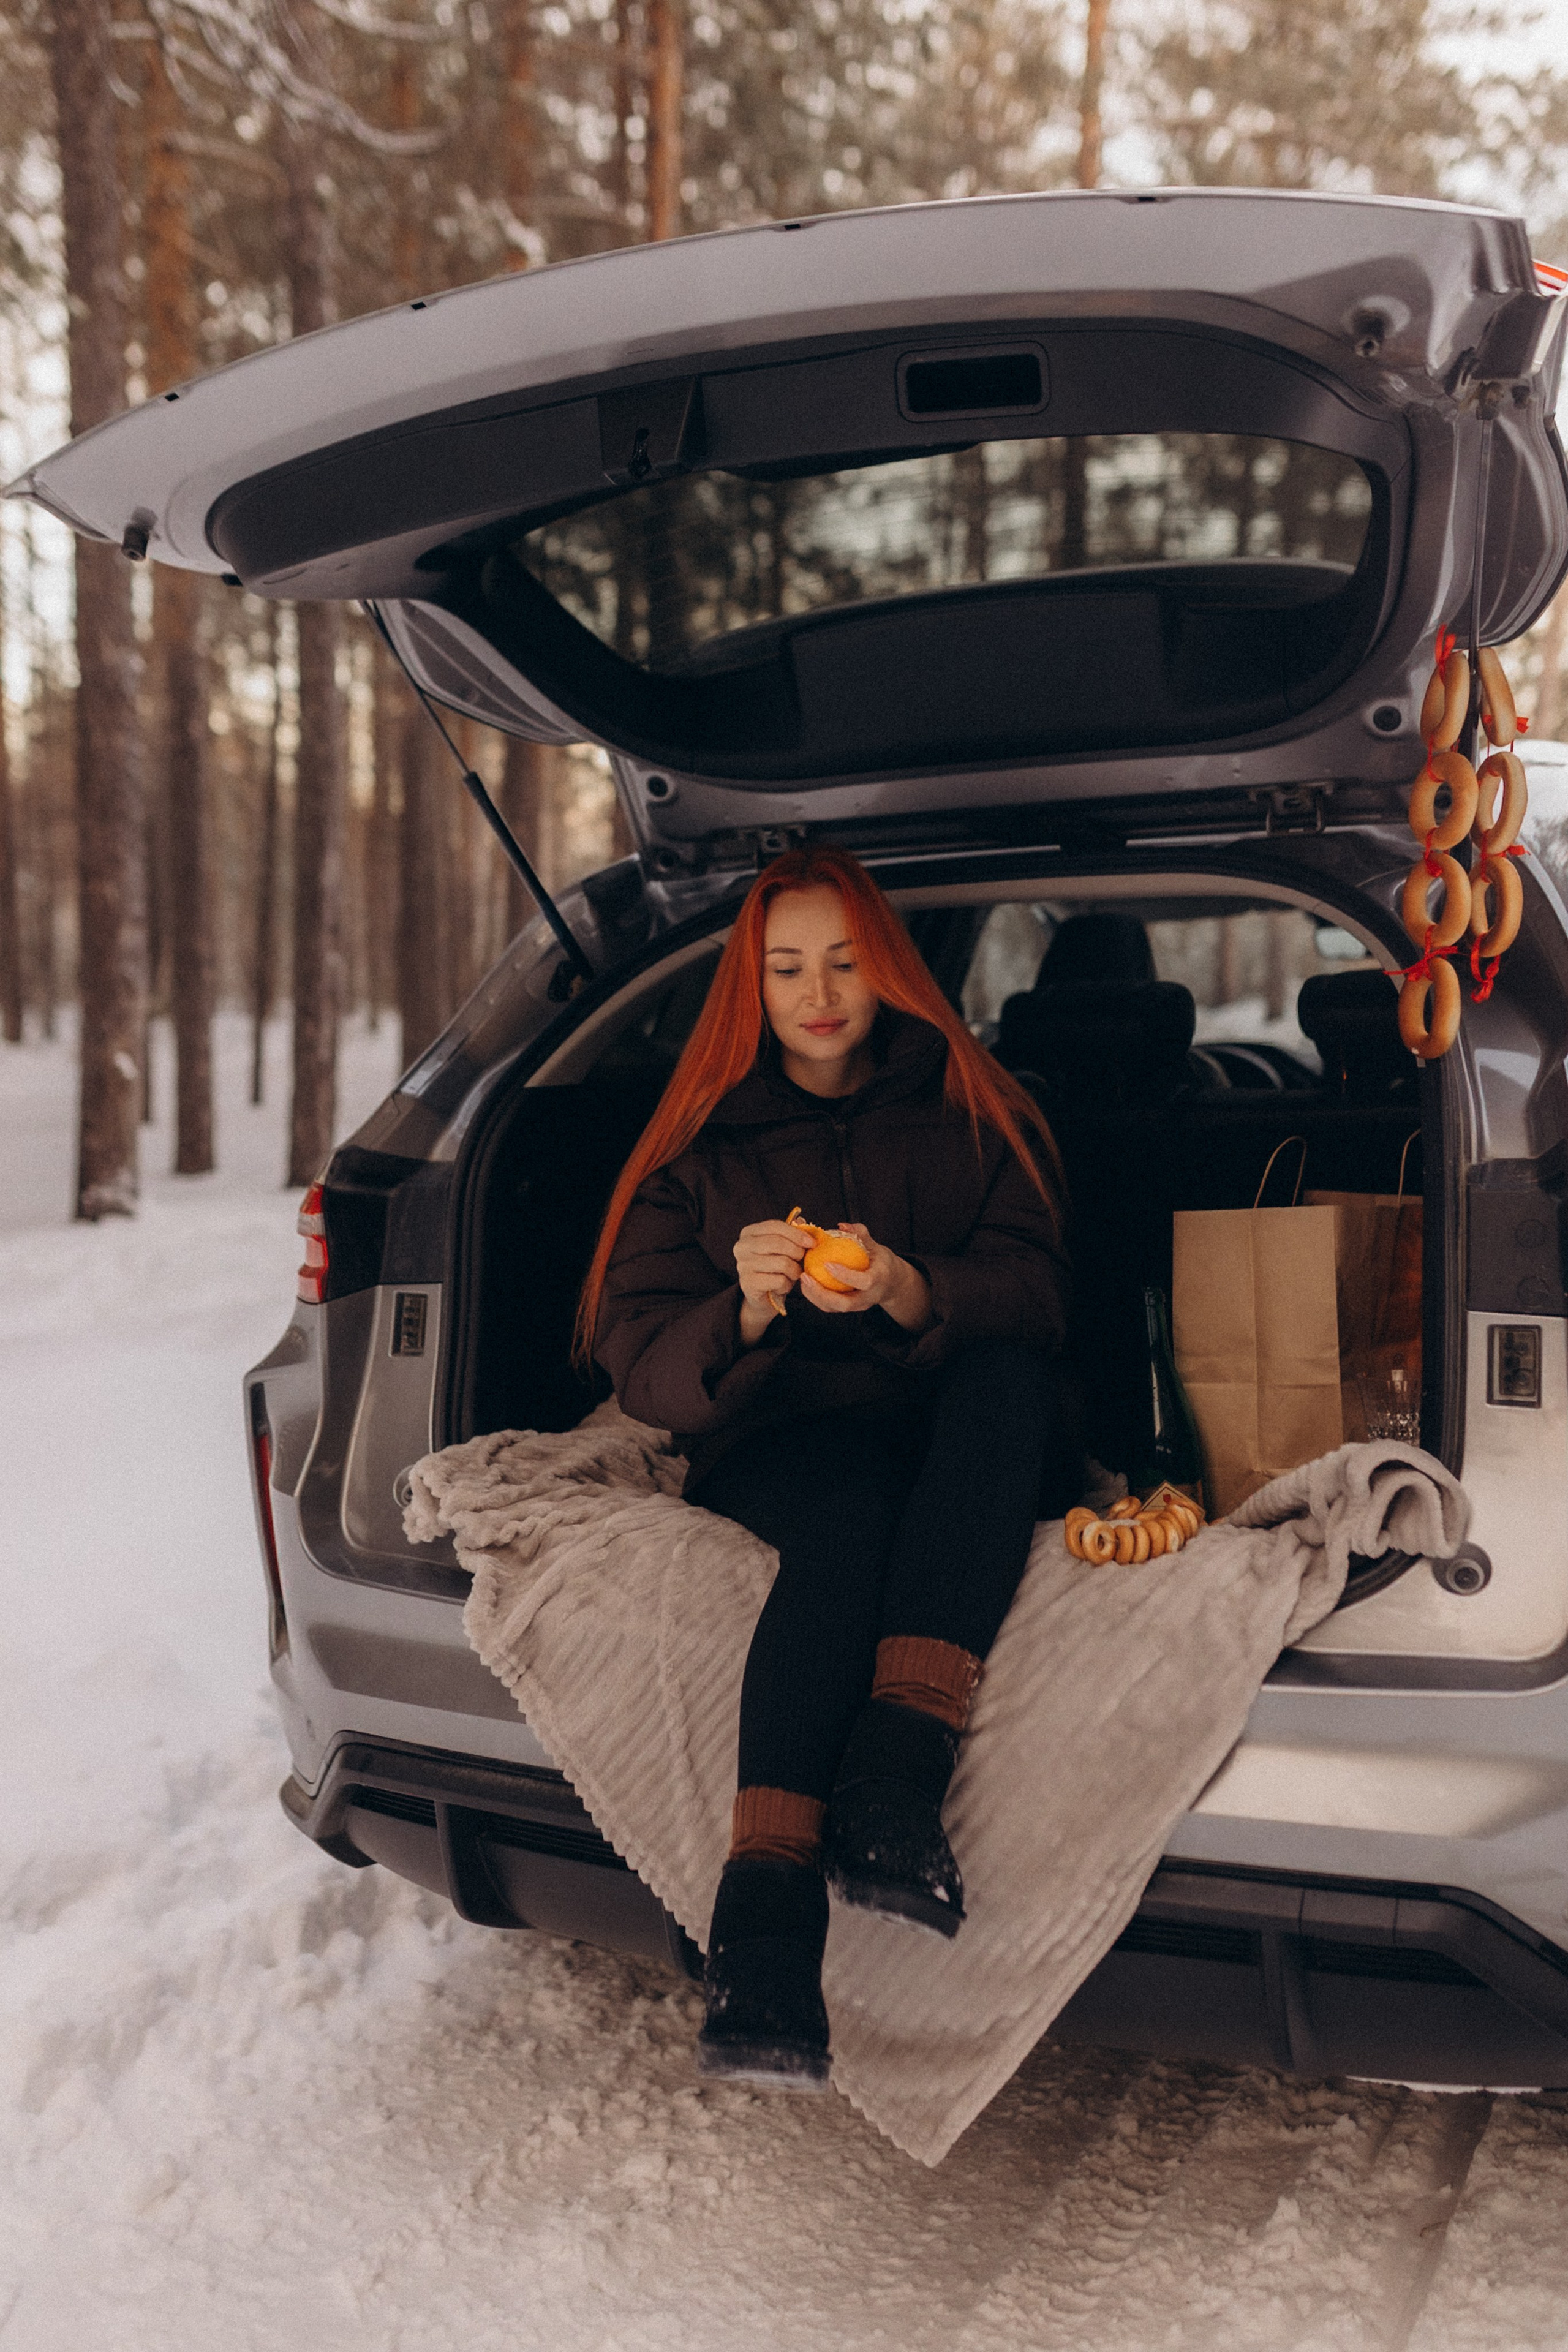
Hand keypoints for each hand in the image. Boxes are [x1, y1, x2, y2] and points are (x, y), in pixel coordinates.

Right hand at [734, 1218, 808, 1345]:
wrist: (763, 1297)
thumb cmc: (775, 1269)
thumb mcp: (784, 1248)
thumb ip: (791, 1233)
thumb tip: (801, 1221)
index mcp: (748, 1233)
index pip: (774, 1226)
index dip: (796, 1234)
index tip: (811, 1243)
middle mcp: (741, 1247)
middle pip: (777, 1243)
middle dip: (797, 1252)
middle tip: (802, 1260)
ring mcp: (742, 1265)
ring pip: (782, 1263)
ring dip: (794, 1271)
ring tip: (793, 1274)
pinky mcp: (748, 1283)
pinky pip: (779, 1280)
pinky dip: (787, 1284)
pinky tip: (783, 1286)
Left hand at [799, 1223, 931, 1333]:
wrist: (891, 1284)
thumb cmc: (883, 1264)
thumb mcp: (876, 1247)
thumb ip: (861, 1234)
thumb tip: (842, 1226)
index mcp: (879, 1279)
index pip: (864, 1281)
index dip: (845, 1275)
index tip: (828, 1264)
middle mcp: (868, 1297)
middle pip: (845, 1303)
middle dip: (822, 1293)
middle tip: (806, 1276)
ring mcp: (858, 1306)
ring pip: (834, 1308)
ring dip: (815, 1296)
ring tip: (803, 1279)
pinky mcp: (848, 1308)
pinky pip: (830, 1307)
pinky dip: (816, 1297)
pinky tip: (806, 1284)